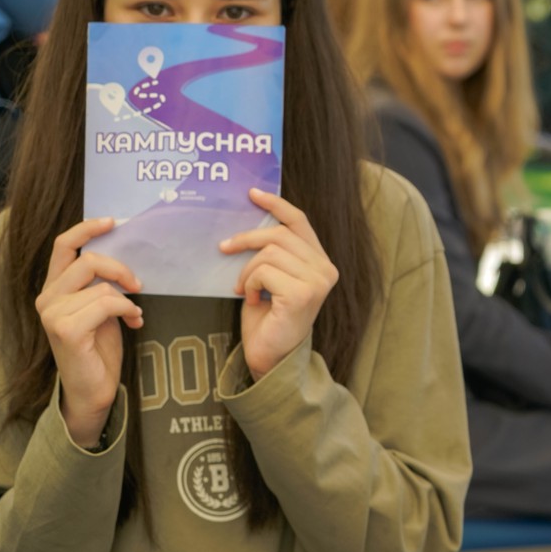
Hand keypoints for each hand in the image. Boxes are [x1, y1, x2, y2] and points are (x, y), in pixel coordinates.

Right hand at [36, 217, 143, 447]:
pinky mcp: (65, 329)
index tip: (113, 221)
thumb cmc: (98, 348)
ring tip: (134, 313)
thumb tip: (123, 258)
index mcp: (54, 289)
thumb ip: (100, 284)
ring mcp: (52, 314)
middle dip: (120, 268)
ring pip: (101, 286)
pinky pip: (107, 303)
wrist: (92, 390)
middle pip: (87, 261)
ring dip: (127, 298)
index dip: (86, 228)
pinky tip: (133, 323)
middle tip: (138, 284)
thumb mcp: (100, 307)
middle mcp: (46, 298)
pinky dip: (127, 310)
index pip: (63, 246)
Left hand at [221, 188, 337, 379]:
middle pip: (279, 235)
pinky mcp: (302, 294)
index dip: (276, 205)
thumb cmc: (268, 319)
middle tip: (224, 249)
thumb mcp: (272, 277)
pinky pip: (264, 272)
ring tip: (244, 289)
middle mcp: (325, 269)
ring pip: (268, 253)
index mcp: (320, 262)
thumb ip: (273, 252)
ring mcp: (317, 282)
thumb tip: (250, 221)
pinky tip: (252, 300)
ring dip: (247, 271)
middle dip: (246, 239)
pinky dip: (249, 284)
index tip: (253, 194)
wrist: (271, 357)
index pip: (299, 221)